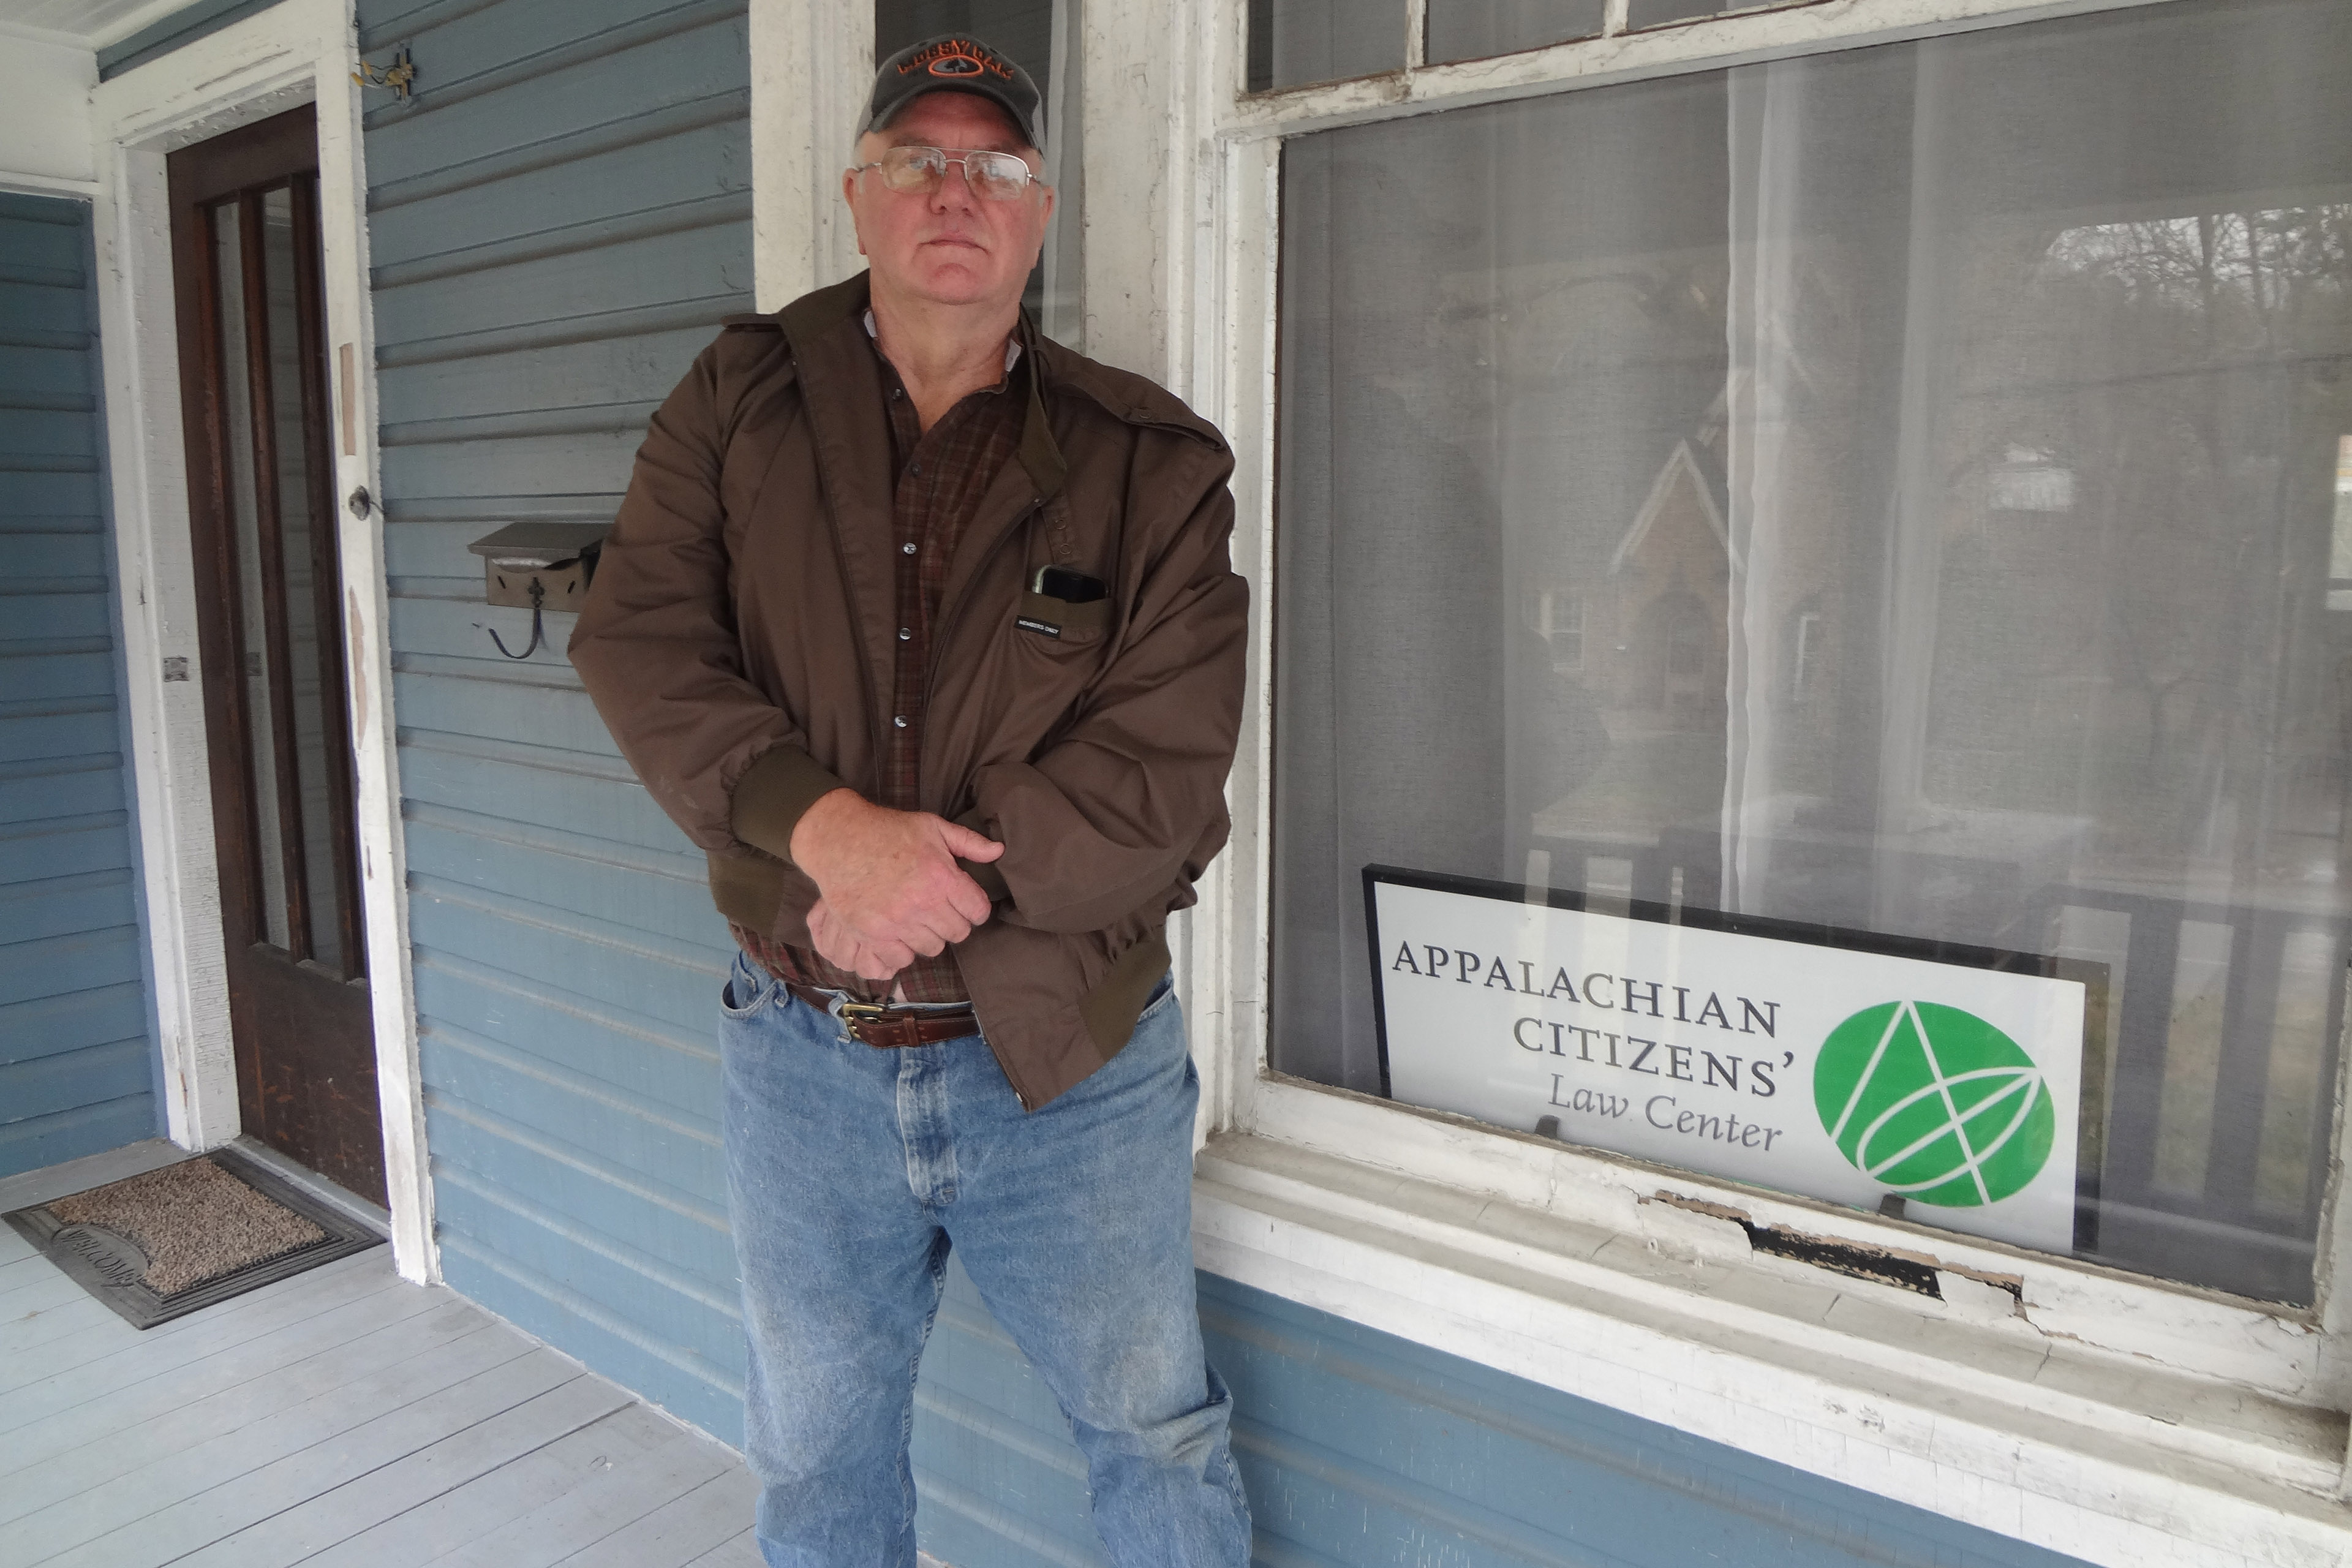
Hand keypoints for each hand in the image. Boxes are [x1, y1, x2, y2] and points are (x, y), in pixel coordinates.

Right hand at [790, 789, 1002, 979]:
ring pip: (932, 948)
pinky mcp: (872, 934)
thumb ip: (968, 842)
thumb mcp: (932, 826)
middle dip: (953, 921)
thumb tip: (999, 850)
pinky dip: (902, 950)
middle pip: (958, 933)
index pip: (978, 911)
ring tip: (918, 920)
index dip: (975, 908)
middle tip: (940, 910)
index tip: (965, 904)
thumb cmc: (887, 830)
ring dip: (928, 936)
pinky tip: (899, 933)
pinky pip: (901, 959)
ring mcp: (897, 921)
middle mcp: (922, 903)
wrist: (838, 838)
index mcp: (942, 877)